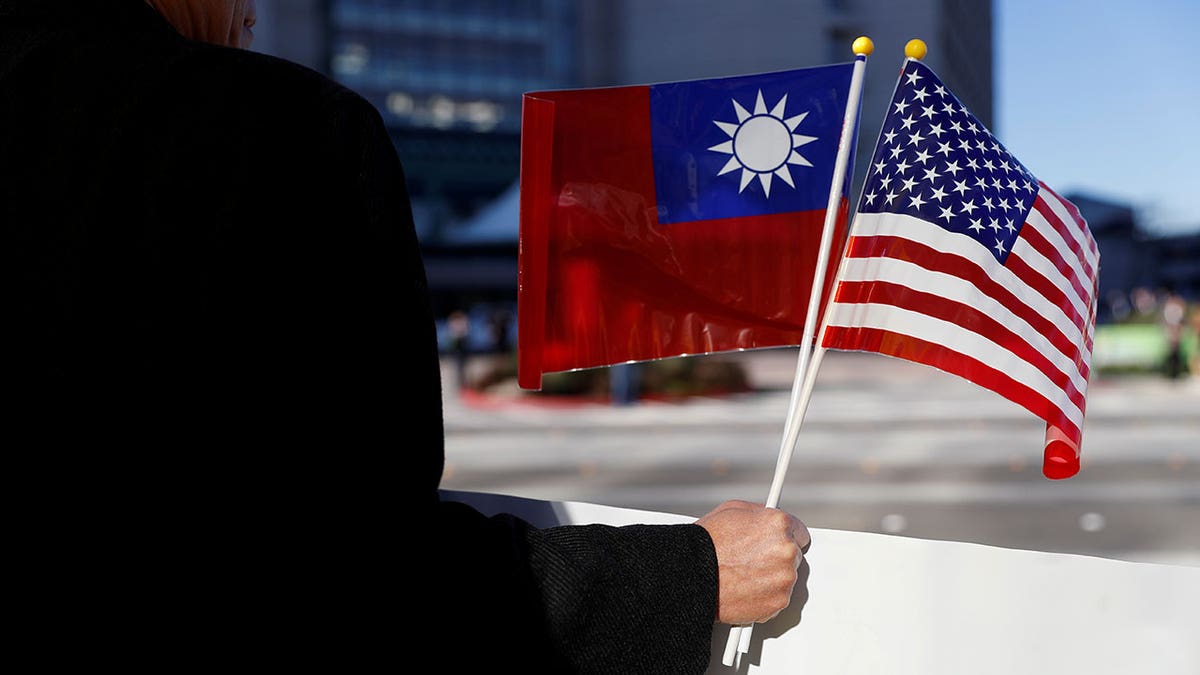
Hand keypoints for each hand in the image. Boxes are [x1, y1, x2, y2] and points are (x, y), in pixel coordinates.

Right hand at [696, 500, 809, 624]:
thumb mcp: (731, 510)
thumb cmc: (706, 544)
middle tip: (752, 560)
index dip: (785, 538)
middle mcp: (787, 550)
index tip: (775, 543)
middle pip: (794, 556)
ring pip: (786, 579)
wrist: (691, 574)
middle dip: (776, 558)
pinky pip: (779, 599)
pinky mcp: (779, 602)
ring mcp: (785, 578)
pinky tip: (745, 589)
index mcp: (779, 524)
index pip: (800, 532)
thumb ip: (759, 513)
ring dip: (772, 579)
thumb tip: (767, 516)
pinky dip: (766, 597)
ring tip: (745, 575)